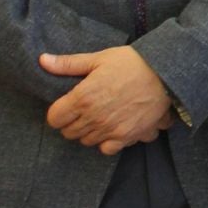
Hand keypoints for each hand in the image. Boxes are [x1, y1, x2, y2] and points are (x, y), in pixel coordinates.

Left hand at [41, 46, 174, 154]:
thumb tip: (42, 60)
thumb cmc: (132, 63)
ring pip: (86, 140)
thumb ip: (68, 64)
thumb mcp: (99, 58)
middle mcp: (93, 117)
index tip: (67, 105)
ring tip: (100, 117)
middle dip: (72, 121)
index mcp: (83, 97)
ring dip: (89, 131)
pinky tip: (113, 128)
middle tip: (85, 109)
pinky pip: (107, 149)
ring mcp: (110, 129)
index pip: (54, 118)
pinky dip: (107, 142)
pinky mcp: (126, 136)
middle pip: (69, 132)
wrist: (165, 73)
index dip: (58, 111)